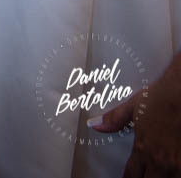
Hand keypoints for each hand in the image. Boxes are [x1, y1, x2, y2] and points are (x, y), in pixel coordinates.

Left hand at [92, 52, 180, 176]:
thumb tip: (95, 124)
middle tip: (141, 176)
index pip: (132, 175)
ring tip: (156, 174)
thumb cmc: (164, 97)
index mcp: (144, 149)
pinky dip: (175, 174)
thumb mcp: (135, 106)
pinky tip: (172, 171)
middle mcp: (162, 160)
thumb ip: (115, 119)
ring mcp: (178, 163)